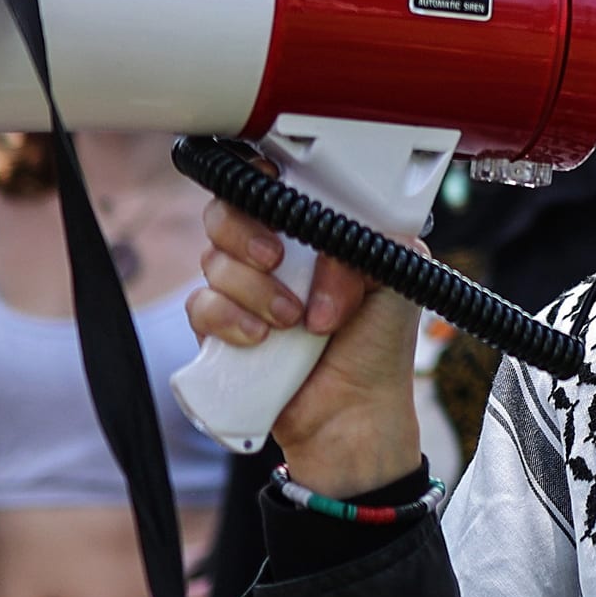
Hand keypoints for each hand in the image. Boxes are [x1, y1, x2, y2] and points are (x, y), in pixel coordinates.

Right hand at [187, 196, 422, 497]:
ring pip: (214, 259)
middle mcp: (274, 258)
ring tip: (293, 320)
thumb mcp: (394, 275)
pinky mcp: (222, 331)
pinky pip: (201, 306)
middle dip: (247, 233)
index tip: (273, 193)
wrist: (357, 414)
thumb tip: (321, 234)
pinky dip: (229, 319)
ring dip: (254, 288)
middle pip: (227, 213)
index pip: (270, 188)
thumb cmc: (379, 347)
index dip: (262, 183)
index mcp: (312, 235)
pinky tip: (262, 339)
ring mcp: (244, 293)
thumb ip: (365, 235)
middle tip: (277, 260)